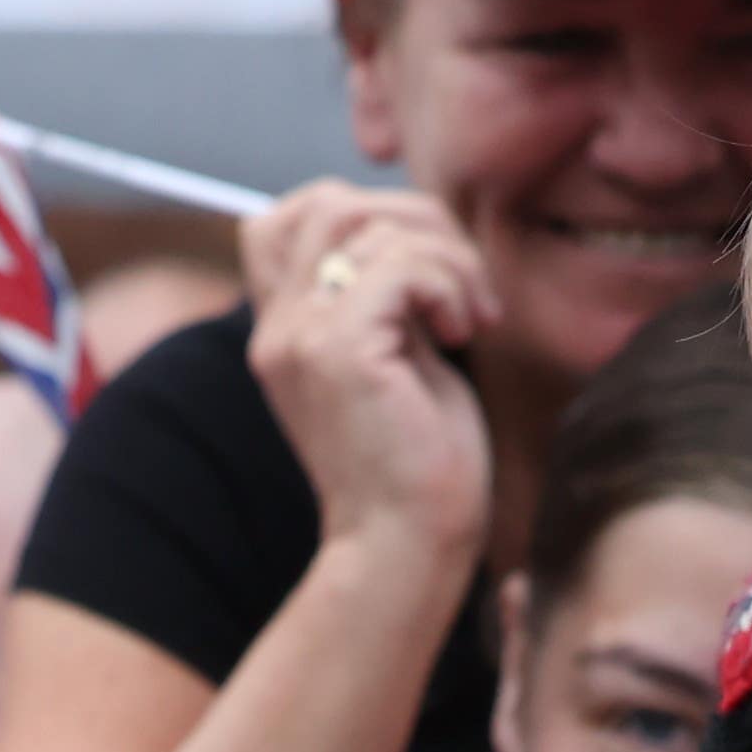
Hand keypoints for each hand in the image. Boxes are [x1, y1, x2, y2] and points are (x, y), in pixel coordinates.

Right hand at [241, 180, 497, 569]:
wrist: (408, 550)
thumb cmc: (421, 470)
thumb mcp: (400, 361)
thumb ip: (391, 299)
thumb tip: (421, 232)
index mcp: (286, 332)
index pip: (285, 219)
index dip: (362, 213)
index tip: (423, 272)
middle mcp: (280, 329)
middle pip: (327, 202)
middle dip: (414, 221)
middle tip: (462, 286)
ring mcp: (302, 338)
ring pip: (368, 224)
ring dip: (443, 254)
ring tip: (470, 317)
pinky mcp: (339, 352)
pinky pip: (400, 266)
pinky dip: (448, 285)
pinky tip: (465, 334)